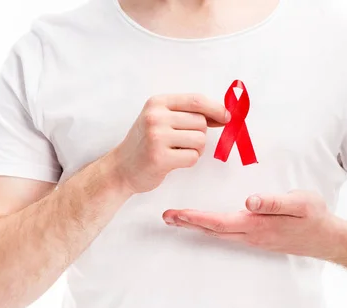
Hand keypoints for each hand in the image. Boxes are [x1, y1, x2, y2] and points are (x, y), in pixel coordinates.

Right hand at [113, 94, 230, 193]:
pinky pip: (193, 157)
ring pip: (200, 140)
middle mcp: (156, 117)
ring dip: (195, 149)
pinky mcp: (160, 158)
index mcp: (157, 103)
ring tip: (177, 151)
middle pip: (200, 122)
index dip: (216, 109)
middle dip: (199, 134)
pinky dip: (189, 161)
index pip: (196, 100)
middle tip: (181, 142)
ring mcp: (157, 137)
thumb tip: (222, 115)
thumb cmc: (146, 144)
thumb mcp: (161, 120)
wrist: (121, 168)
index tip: (226, 117)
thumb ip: (187, 114)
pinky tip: (173, 161)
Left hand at [162, 190, 344, 258]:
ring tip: (179, 219)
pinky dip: (211, 228)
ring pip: (219, 234)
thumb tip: (249, 201)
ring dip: (197, 227)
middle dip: (188, 223)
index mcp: (257, 225)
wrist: (327, 238)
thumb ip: (274, 202)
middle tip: (166, 217)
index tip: (176, 213)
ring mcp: (254, 239)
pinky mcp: (258, 238)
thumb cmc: (314, 217)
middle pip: (213, 231)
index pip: (219, 222)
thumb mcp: (300, 202)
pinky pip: (228, 235)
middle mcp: (251, 236)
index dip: (196, 218)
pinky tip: (206, 225)